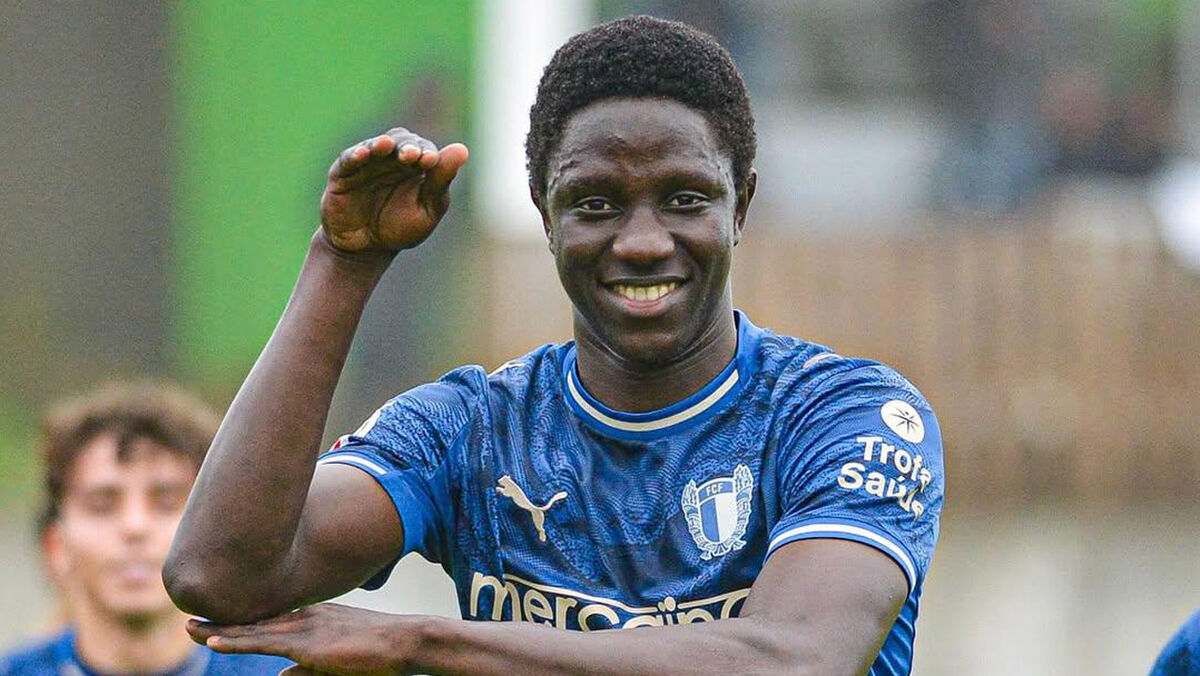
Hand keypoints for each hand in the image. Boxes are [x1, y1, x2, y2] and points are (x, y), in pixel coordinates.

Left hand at [188, 604, 420, 675]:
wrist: (404, 642)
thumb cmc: (379, 653)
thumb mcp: (336, 660)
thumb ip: (306, 668)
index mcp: (313, 618)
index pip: (268, 621)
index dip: (240, 622)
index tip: (214, 622)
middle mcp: (305, 617)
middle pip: (254, 621)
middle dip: (222, 622)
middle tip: (190, 621)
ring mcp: (306, 628)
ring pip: (254, 630)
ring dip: (220, 630)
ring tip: (192, 629)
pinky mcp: (308, 644)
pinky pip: (265, 644)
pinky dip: (238, 641)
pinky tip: (217, 641)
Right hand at [320, 129, 468, 253]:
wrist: (366, 250)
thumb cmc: (400, 228)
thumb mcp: (427, 209)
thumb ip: (441, 181)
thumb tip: (463, 149)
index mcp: (416, 166)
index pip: (424, 149)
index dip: (427, 152)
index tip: (430, 161)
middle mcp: (391, 159)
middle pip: (401, 140)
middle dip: (408, 146)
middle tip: (413, 156)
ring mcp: (366, 163)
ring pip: (375, 145)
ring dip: (382, 144)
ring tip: (387, 145)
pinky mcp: (343, 173)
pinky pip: (348, 159)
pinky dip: (355, 154)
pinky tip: (364, 154)